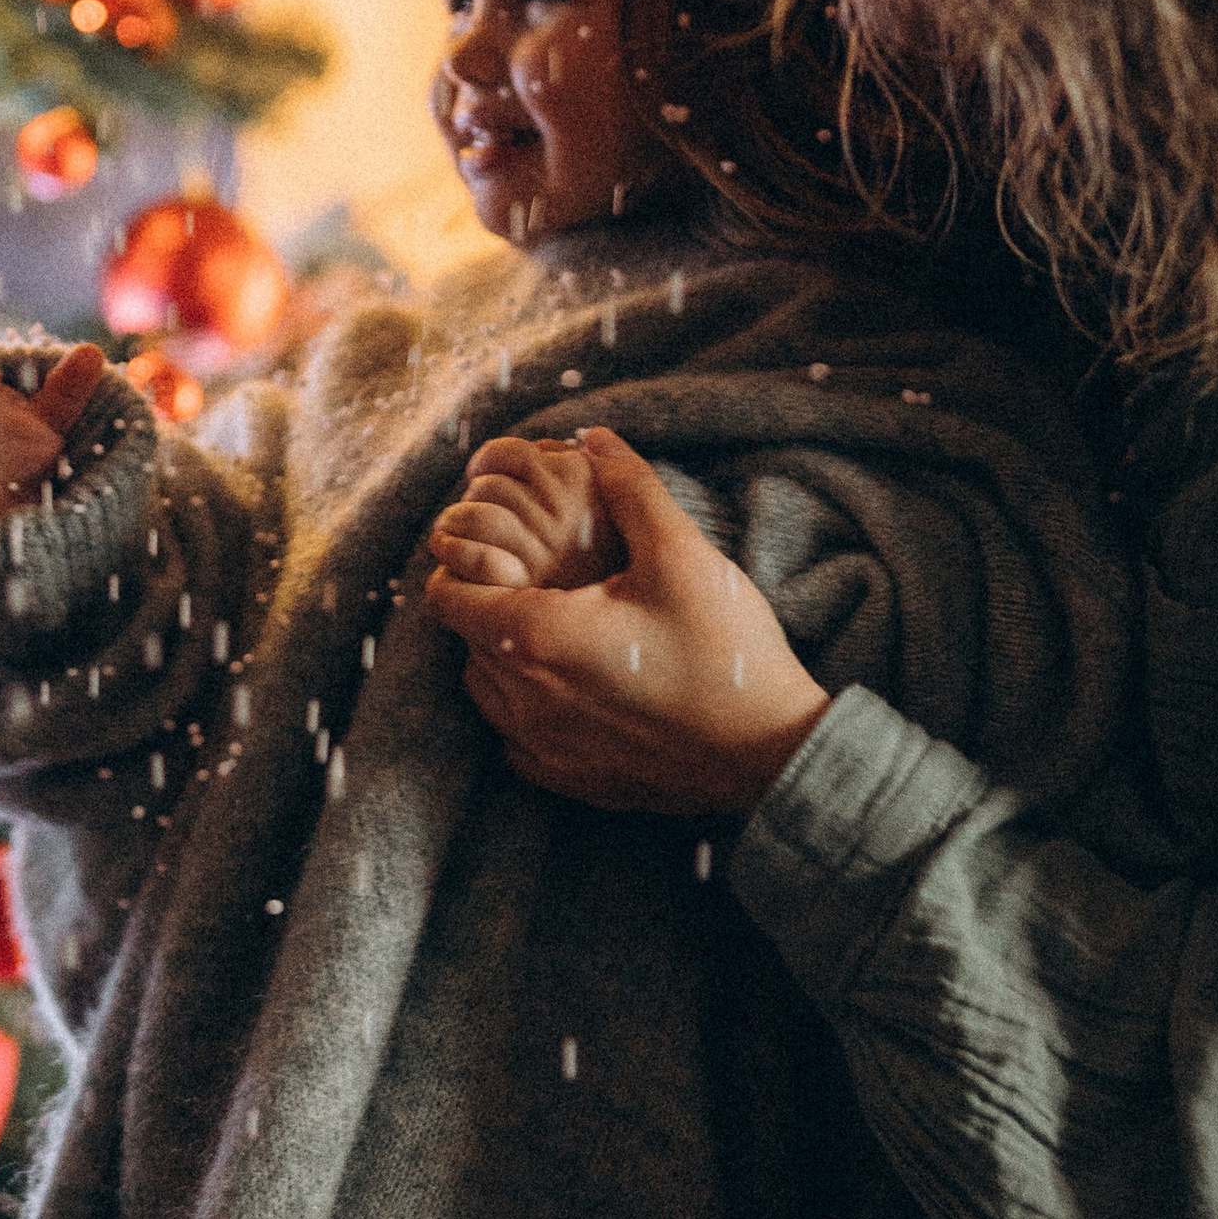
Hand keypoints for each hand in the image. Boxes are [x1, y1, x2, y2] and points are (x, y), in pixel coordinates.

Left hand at [422, 424, 829, 814]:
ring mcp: (543, 749)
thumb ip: (630, 487)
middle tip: (544, 580)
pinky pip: (517, 740)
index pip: (448, 597)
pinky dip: (528, 709)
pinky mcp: (569, 781)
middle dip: (492, 605)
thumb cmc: (725, 651)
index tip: (504, 547)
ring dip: (504, 658)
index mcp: (535, 638)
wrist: (769, 753)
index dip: (465, 563)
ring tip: (559, 629)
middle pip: (466, 641)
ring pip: (486, 692)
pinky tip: (574, 688)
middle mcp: (523, 701)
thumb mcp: (681, 553)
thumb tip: (594, 437)